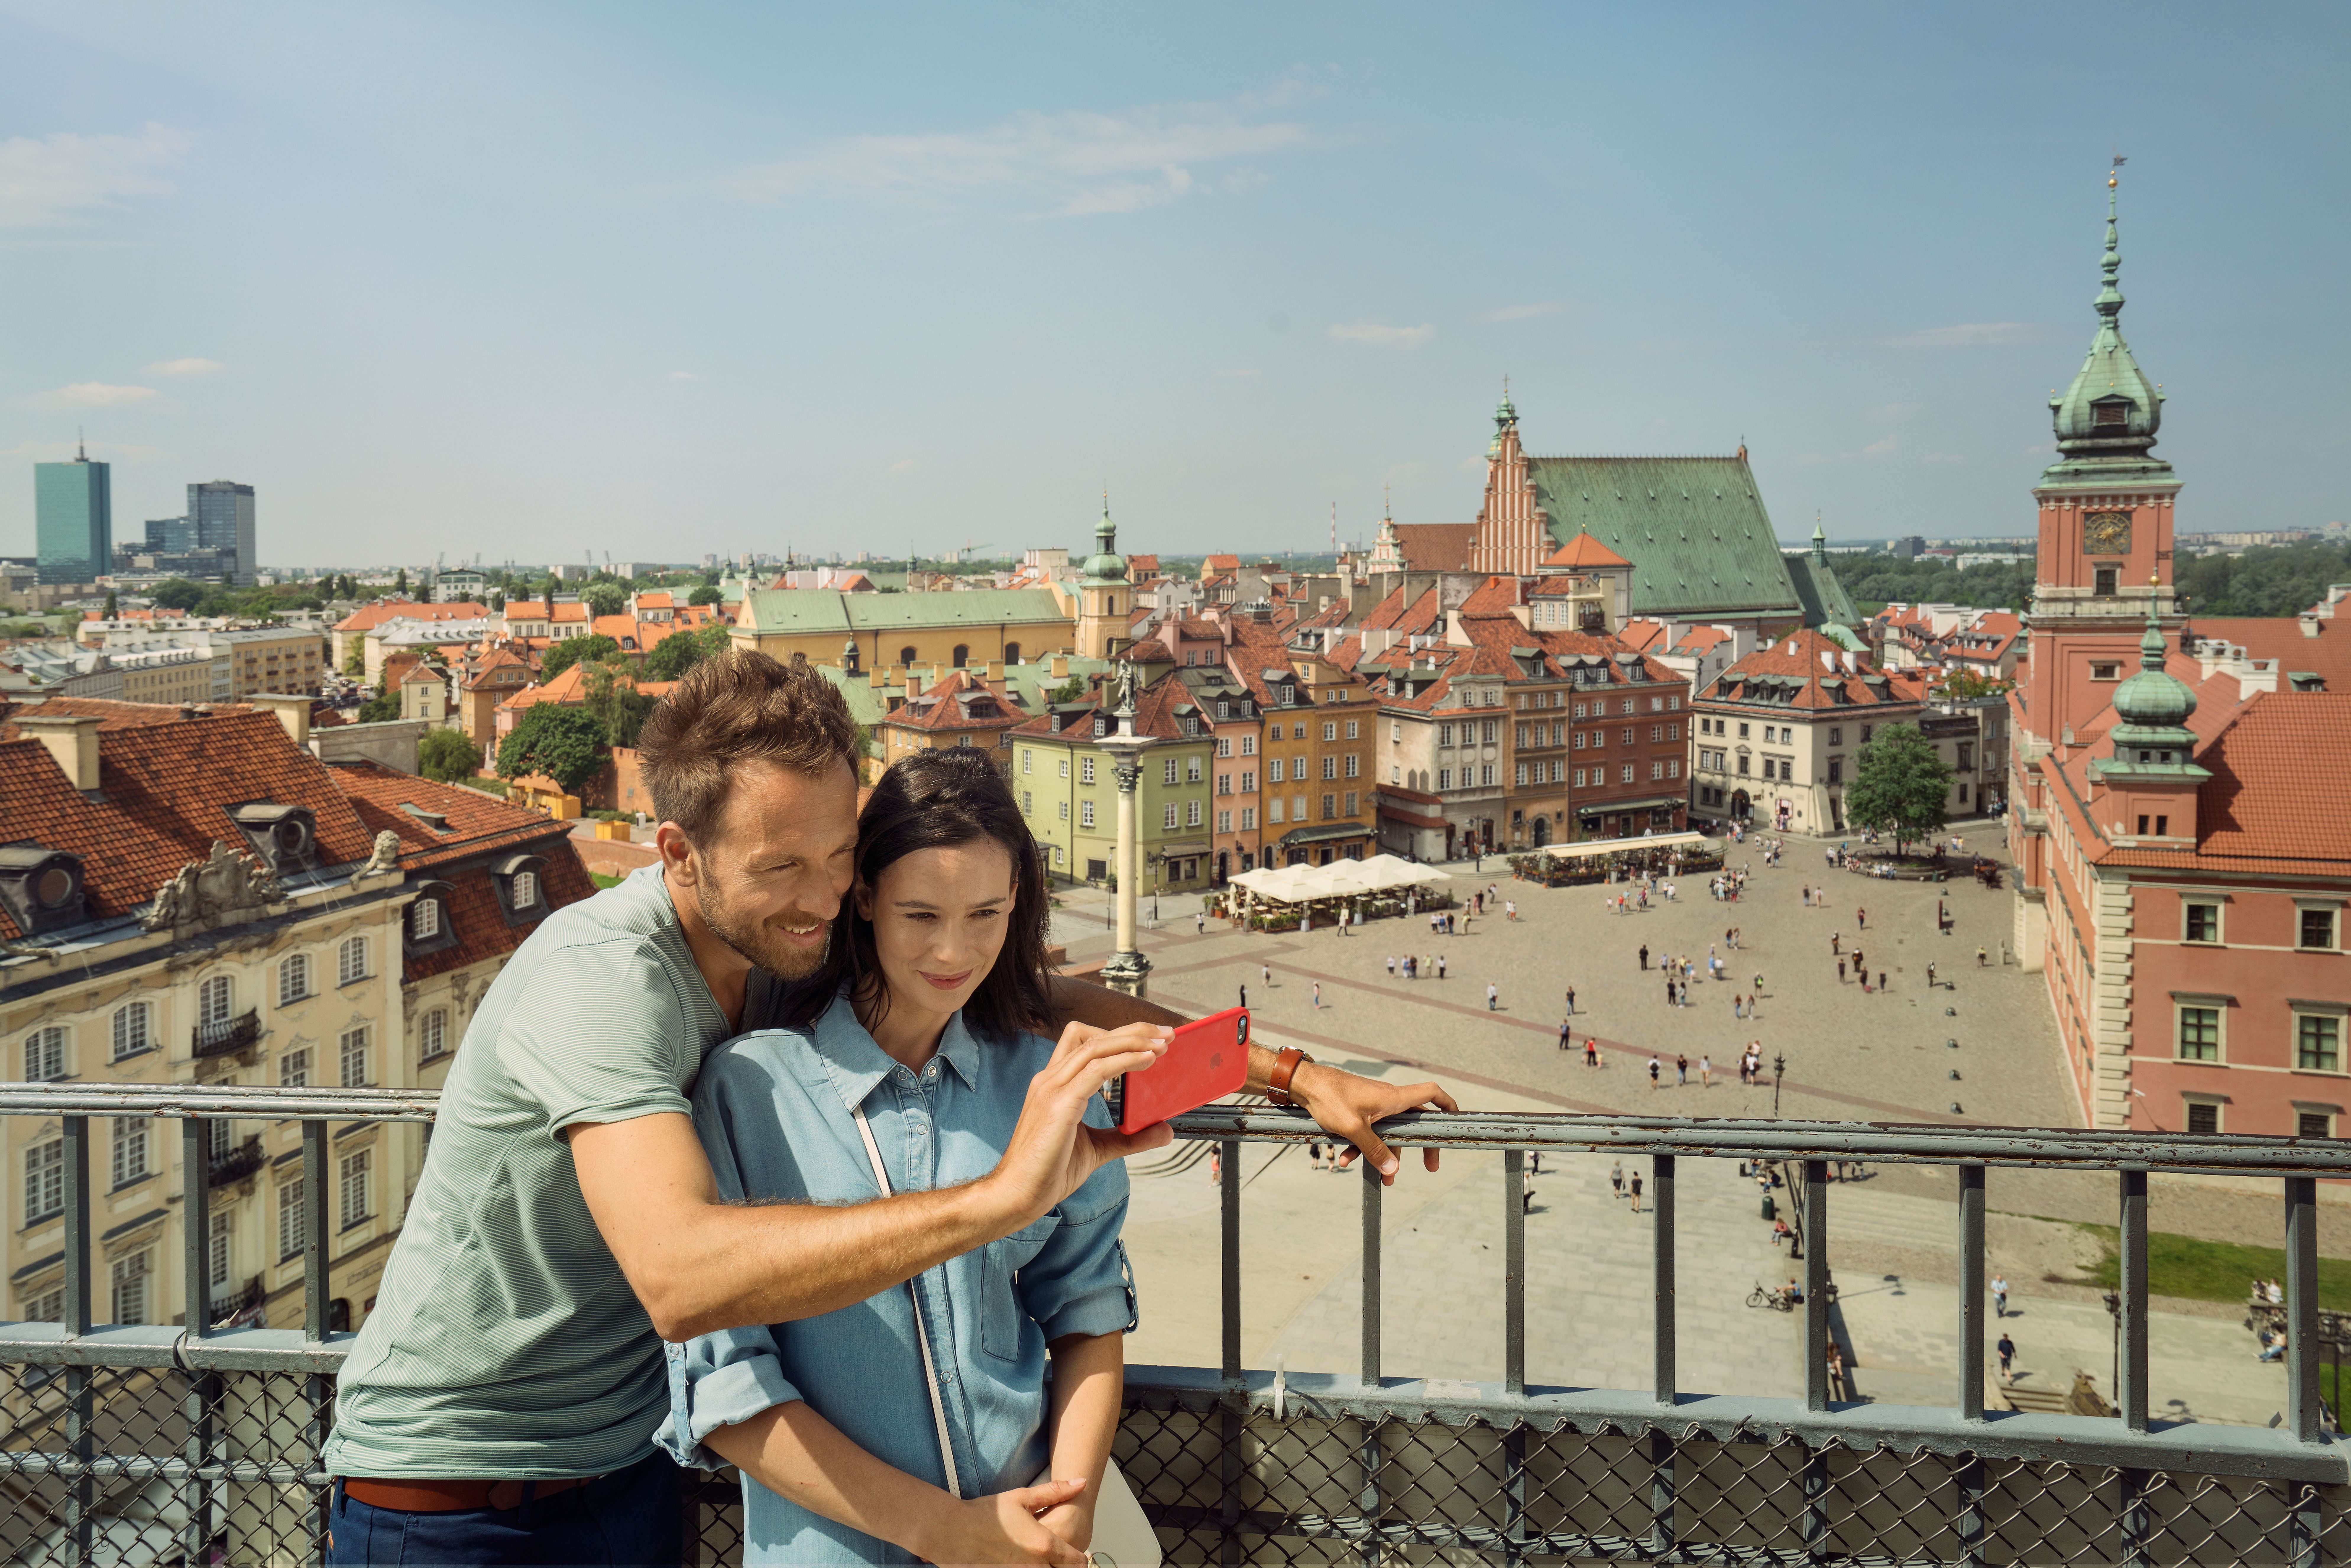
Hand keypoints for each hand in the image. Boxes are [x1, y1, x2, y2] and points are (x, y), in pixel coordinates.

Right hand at [916, 1478, 1090, 1565]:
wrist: (952, 1531)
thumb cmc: (985, 1514)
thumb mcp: (1022, 1497)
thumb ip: (1054, 1492)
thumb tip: (1080, 1483)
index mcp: (1043, 1544)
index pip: (1078, 1562)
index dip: (1079, 1556)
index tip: (1074, 1551)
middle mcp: (1034, 1566)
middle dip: (1063, 1564)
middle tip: (1056, 1554)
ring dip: (1046, 1566)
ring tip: (1035, 1555)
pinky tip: (1020, 1559)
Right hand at [987, 1022, 1172, 1228]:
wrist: (1018, 1194)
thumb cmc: (1048, 1171)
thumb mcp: (1097, 1148)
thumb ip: (1128, 1137)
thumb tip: (1164, 1130)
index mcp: (1054, 1085)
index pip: (1084, 1042)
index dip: (1119, 1035)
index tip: (1151, 1039)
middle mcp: (1050, 1080)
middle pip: (1092, 1036)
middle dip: (1132, 1030)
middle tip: (1165, 1033)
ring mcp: (1052, 1089)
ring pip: (1095, 1046)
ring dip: (1133, 1041)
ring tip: (1162, 1044)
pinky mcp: (1059, 1105)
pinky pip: (1097, 1071)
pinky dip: (1125, 1060)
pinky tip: (1147, 1061)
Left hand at [1295, 1063, 1457, 1184]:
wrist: (1304, 1084)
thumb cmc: (1329, 1098)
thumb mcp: (1353, 1128)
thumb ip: (1374, 1149)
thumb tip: (1393, 1169)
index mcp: (1394, 1098)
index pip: (1432, 1094)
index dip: (1448, 1105)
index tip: (1455, 1122)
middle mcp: (1388, 1100)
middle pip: (1414, 1122)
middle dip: (1419, 1147)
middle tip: (1430, 1167)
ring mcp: (1373, 1106)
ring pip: (1388, 1132)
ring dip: (1385, 1155)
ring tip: (1385, 1181)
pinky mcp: (1359, 1111)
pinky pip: (1368, 1132)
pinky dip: (1361, 1147)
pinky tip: (1345, 1159)